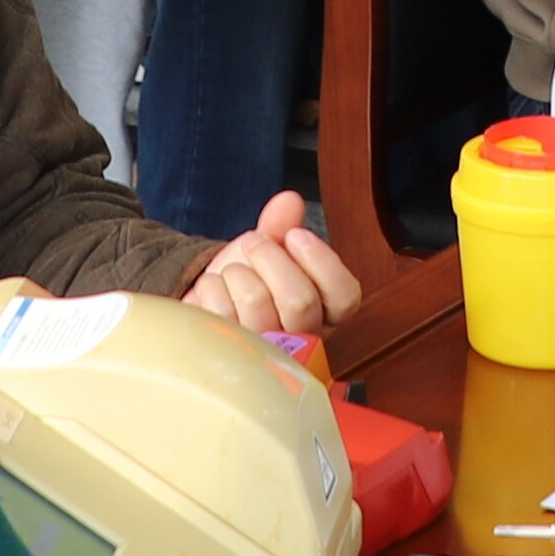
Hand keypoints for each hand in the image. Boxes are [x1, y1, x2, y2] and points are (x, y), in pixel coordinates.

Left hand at [184, 192, 362, 337]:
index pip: (345, 296)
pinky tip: (216, 289)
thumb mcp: (268, 247)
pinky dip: (213, 287)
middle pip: (300, 300)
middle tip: (253, 244)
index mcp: (326, 311)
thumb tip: (289, 200)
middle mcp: (303, 339)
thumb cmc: (248, 277)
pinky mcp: (231, 355)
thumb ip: (281, 224)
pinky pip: (223, 313)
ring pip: (258, 304)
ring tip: (235, 271)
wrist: (209, 301)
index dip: (320, 260)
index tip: (295, 235)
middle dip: (270, 258)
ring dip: (238, 273)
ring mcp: (267, 353)